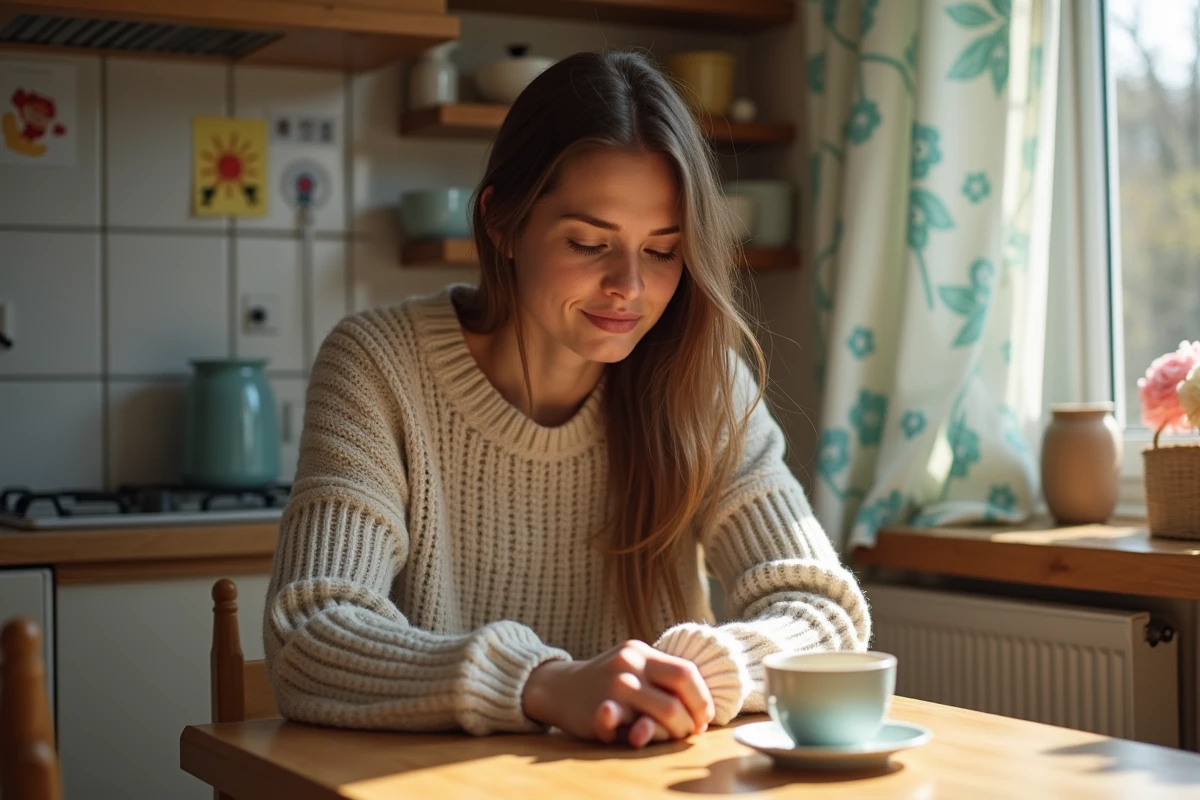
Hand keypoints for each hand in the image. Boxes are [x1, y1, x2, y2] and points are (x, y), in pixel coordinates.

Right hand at [522, 639, 713, 747]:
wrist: (557, 688)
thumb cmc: (605, 683)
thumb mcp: (630, 668)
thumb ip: (660, 681)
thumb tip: (701, 711)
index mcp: (641, 652)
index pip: (686, 670)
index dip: (701, 697)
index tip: (703, 716)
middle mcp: (629, 664)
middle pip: (680, 689)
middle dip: (692, 716)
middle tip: (691, 730)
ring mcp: (614, 687)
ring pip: (665, 711)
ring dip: (675, 730)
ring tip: (670, 736)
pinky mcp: (601, 712)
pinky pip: (632, 728)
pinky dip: (641, 735)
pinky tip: (639, 735)